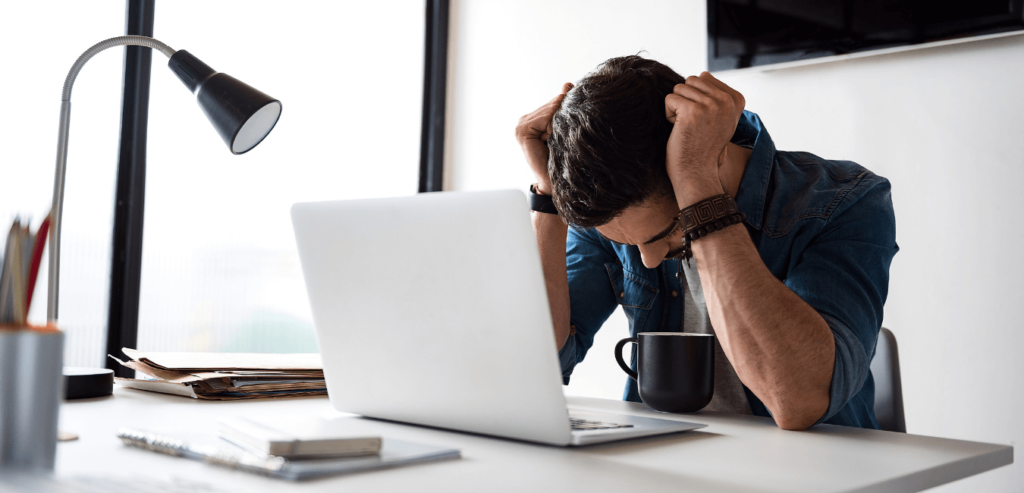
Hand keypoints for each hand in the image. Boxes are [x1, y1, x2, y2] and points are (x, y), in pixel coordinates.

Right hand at [515, 82, 573, 194]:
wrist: (553, 181)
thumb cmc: (561, 158)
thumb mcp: (563, 128)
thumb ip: (562, 106)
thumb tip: (567, 83)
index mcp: (532, 119)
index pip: (554, 103)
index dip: (564, 112)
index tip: (564, 131)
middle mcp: (523, 120)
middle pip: (552, 105)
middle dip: (561, 117)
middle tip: (559, 139)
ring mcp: (520, 126)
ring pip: (550, 110)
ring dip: (558, 124)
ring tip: (555, 141)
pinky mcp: (522, 131)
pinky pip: (545, 118)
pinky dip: (552, 128)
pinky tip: (550, 140)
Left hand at [664, 72, 744, 205]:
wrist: (697, 172)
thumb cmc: (703, 146)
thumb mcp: (720, 118)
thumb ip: (716, 95)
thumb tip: (703, 73)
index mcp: (736, 99)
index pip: (704, 77)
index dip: (697, 98)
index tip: (704, 120)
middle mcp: (727, 101)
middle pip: (691, 80)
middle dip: (685, 100)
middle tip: (693, 124)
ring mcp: (711, 105)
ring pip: (679, 89)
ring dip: (677, 109)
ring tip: (687, 127)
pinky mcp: (693, 112)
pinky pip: (670, 99)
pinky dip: (668, 115)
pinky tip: (679, 130)